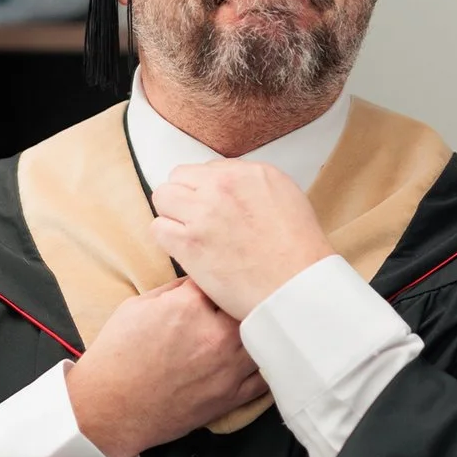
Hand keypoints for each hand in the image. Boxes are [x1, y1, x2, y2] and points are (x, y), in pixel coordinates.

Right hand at [66, 279, 266, 456]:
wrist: (109, 408)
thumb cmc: (116, 359)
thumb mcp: (135, 307)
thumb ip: (173, 290)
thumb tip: (197, 280)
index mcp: (188, 307)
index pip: (218, 278)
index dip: (218, 276)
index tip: (218, 278)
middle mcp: (214, 335)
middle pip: (247, 304)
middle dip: (241, 300)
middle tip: (237, 299)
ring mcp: (227, 368)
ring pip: (263, 337)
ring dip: (257, 329)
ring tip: (254, 323)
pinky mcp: (230, 397)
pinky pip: (264, 377)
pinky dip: (266, 363)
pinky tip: (261, 354)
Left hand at [151, 161, 333, 321]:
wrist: (296, 287)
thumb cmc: (298, 254)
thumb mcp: (286, 199)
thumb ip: (253, 187)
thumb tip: (230, 189)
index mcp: (251, 172)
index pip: (207, 169)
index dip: (206, 191)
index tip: (212, 209)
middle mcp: (224, 186)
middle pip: (179, 177)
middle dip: (184, 198)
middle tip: (196, 222)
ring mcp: (204, 212)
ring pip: (163, 197)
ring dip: (172, 216)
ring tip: (189, 237)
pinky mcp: (189, 242)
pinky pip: (158, 228)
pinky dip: (167, 239)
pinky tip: (185, 252)